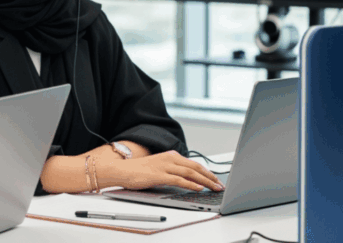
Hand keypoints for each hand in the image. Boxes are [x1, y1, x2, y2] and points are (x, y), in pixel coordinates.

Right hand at [106, 150, 223, 191]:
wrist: (122, 170)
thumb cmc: (139, 170)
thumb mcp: (160, 167)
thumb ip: (174, 170)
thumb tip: (190, 180)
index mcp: (171, 155)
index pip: (194, 164)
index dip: (207, 172)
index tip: (216, 180)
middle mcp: (170, 158)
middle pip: (196, 167)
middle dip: (210, 177)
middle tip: (220, 185)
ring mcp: (165, 166)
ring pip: (190, 173)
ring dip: (205, 181)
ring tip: (214, 188)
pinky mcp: (159, 175)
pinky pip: (179, 180)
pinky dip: (191, 184)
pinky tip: (199, 188)